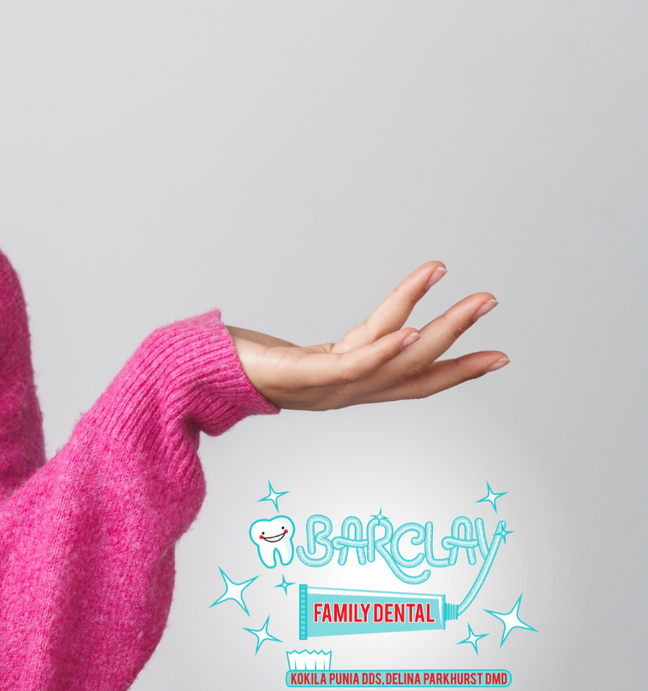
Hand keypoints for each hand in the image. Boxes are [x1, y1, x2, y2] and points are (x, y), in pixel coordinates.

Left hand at [227, 261, 507, 410]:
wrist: (190, 374)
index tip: (500, 356)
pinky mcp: (302, 376)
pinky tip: (413, 329)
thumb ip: (343, 349)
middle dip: (459, 336)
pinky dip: (387, 349)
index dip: (457, 370)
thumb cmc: (242, 364)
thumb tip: (371, 334)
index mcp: (348, 383)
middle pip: (415, 365)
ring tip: (470, 301)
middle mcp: (343, 389)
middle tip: (492, 301)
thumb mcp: (307, 355)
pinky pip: (354, 363)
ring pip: (395, 358)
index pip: (414, 379)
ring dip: (438, 328)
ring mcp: (325, 386)